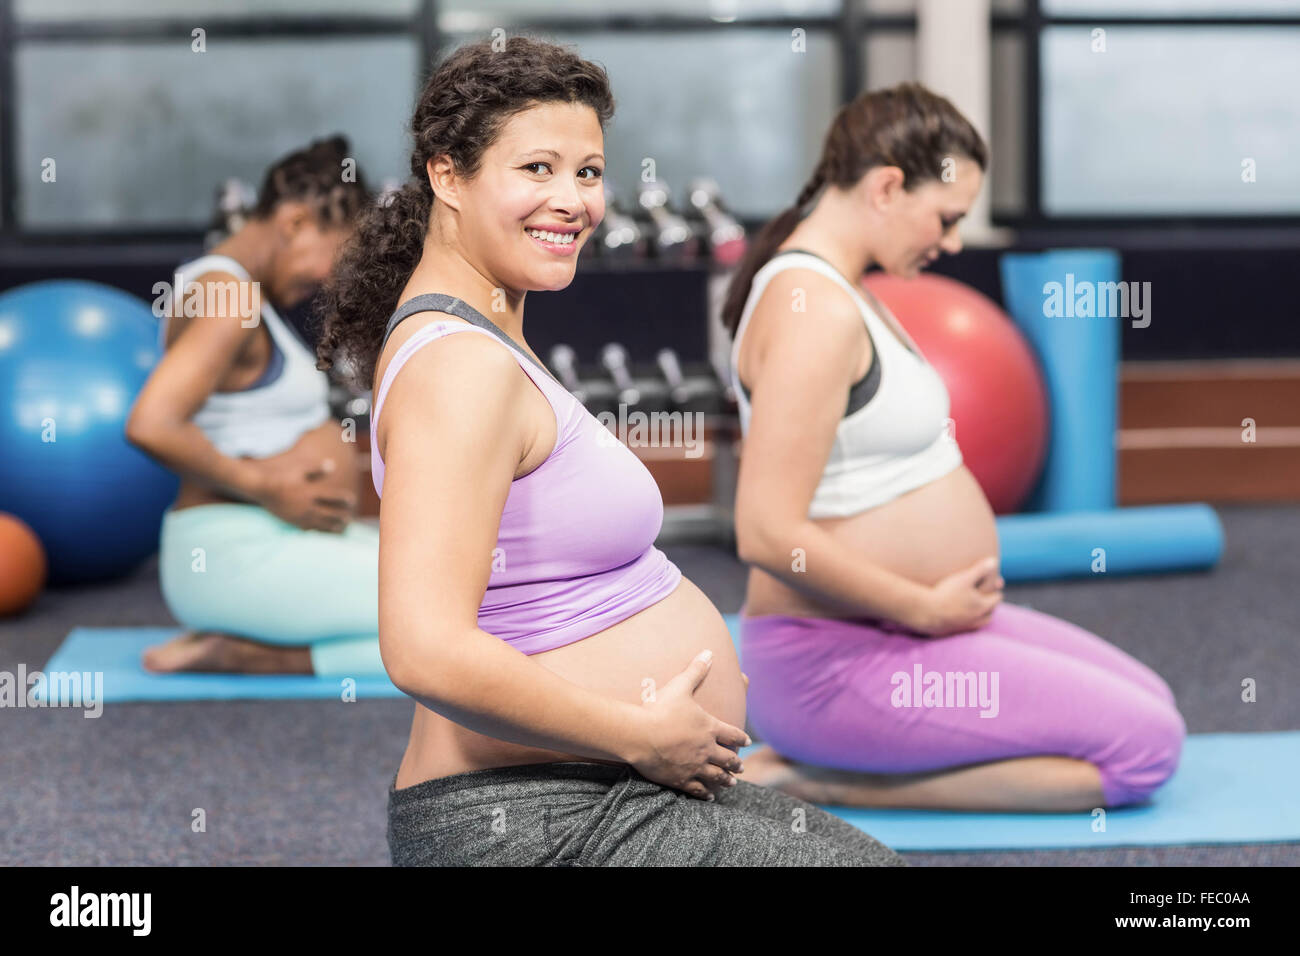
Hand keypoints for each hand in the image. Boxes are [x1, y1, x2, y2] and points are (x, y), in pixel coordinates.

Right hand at [253, 453, 356, 532]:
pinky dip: (317, 530)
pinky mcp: (291, 520)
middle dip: (341, 516)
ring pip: (320, 524)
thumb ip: (316, 469)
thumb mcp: (299, 469)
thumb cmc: (280, 476)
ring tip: (340, 527)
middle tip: (349, 518)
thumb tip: (333, 465)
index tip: (352, 500)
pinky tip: (322, 531)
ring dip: (332, 526)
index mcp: (311, 492)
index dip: (345, 499)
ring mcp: (299, 515)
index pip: (334, 497)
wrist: (260, 487)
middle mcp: (307, 506)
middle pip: (329, 514)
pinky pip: (308, 528)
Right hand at [627, 650, 749, 800]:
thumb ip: (696, 670)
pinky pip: (697, 789)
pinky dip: (705, 793)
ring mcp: (695, 766)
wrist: (641, 735)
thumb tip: (709, 652)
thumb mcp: (680, 686)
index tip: (746, 742)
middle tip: (740, 766)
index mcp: (709, 728)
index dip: (741, 738)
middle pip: (727, 759)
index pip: (732, 735)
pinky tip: (709, 796)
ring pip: (716, 776)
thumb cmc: (660, 709)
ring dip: (725, 779)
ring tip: (731, 783)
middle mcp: (706, 750)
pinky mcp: (681, 779)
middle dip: (735, 763)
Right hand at [907, 555, 1003, 636]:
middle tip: (988, 597)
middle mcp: (977, 619)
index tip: (995, 584)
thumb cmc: (946, 594)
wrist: (927, 613)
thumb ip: (980, 570)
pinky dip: (969, 621)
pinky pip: (967, 627)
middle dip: (990, 605)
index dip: (996, 590)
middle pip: (991, 613)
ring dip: (981, 615)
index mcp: (983, 606)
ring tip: (978, 609)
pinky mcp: (955, 631)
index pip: (997, 598)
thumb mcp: (964, 578)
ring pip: (981, 622)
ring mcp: (967, 627)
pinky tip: (961, 615)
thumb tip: (994, 560)